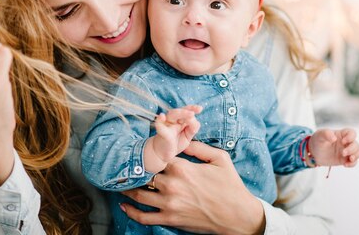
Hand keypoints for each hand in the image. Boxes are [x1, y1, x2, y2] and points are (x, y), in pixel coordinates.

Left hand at [121, 141, 264, 233]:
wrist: (238, 216)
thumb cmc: (231, 186)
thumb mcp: (220, 159)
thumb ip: (198, 147)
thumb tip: (183, 139)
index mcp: (182, 167)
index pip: (158, 155)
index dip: (152, 151)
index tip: (146, 149)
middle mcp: (172, 184)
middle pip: (145, 173)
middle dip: (138, 169)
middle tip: (128, 165)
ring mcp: (169, 204)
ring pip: (139, 194)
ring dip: (127, 188)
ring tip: (120, 183)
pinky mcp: (169, 220)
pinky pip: (143, 217)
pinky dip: (131, 211)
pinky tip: (124, 205)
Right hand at [144, 105, 201, 172]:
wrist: (163, 154)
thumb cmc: (176, 143)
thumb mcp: (188, 136)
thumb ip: (192, 128)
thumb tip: (195, 122)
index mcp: (179, 120)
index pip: (185, 111)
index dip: (192, 108)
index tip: (200, 108)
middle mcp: (172, 120)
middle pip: (178, 112)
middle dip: (186, 111)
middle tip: (193, 113)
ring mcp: (167, 126)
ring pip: (171, 115)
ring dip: (180, 113)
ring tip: (190, 114)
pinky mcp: (161, 133)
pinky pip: (159, 126)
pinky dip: (159, 120)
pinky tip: (162, 116)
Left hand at [309, 128, 358, 166]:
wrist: (314, 152)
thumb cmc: (318, 140)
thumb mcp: (319, 135)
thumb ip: (326, 134)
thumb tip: (334, 138)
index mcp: (341, 134)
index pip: (352, 133)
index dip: (351, 137)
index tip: (343, 141)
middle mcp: (346, 143)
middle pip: (356, 144)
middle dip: (352, 149)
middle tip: (343, 153)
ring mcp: (346, 151)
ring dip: (356, 156)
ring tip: (349, 159)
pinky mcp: (345, 159)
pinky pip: (354, 162)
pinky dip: (352, 164)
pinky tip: (345, 164)